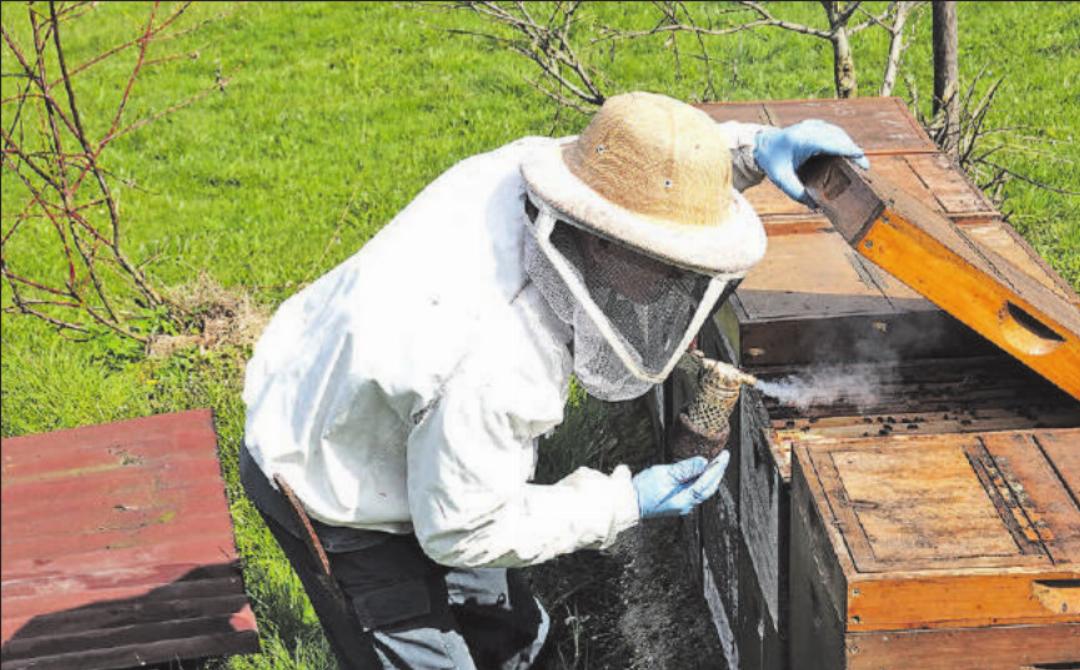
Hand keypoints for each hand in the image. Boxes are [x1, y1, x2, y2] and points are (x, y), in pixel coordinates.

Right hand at [632, 453, 729, 518]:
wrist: (628, 503)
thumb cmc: (643, 489)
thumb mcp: (665, 475)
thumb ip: (685, 469)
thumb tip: (703, 462)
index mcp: (685, 499)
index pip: (707, 482)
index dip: (717, 468)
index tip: (724, 455)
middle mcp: (686, 505)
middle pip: (708, 488)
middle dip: (717, 472)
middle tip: (723, 457)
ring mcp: (681, 505)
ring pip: (702, 490)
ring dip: (710, 476)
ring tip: (715, 463)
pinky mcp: (676, 502)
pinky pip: (694, 490)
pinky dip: (700, 480)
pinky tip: (700, 472)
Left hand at [754, 119, 869, 204]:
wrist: (761, 145)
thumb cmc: (772, 161)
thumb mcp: (781, 179)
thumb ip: (797, 193)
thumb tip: (815, 206)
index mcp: (802, 140)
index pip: (830, 143)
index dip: (847, 149)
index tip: (861, 157)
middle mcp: (809, 129)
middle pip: (838, 136)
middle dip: (852, 150)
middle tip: (864, 166)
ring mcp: (812, 125)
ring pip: (836, 132)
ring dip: (847, 145)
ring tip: (858, 161)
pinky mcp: (814, 126)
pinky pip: (832, 131)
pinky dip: (841, 141)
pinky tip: (846, 152)